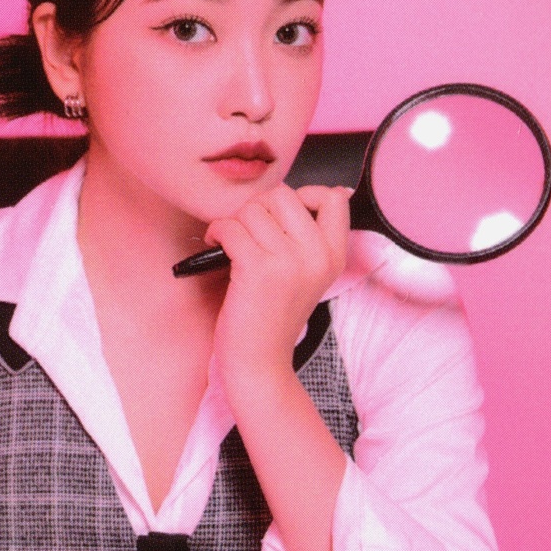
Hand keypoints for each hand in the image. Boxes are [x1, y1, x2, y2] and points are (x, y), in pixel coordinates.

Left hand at [205, 184, 349, 384]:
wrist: (260, 361)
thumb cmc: (275, 315)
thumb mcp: (310, 275)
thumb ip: (314, 237)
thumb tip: (331, 190)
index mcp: (334, 256)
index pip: (333, 197)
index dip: (305, 194)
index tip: (283, 216)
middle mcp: (316, 255)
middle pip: (284, 195)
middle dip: (259, 207)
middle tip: (249, 231)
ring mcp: (288, 261)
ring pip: (253, 209)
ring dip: (234, 221)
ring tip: (231, 242)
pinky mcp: (256, 270)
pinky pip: (230, 226)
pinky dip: (216, 232)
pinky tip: (215, 246)